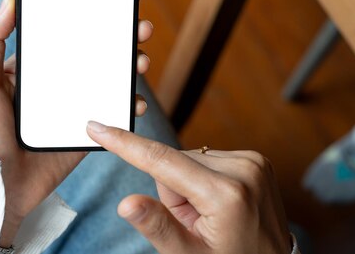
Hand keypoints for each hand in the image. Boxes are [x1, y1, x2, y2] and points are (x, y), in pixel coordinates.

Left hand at [0, 0, 152, 246]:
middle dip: (119, 37)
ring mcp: (71, 107)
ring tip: (141, 60)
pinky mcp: (83, 131)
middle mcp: (54, 84)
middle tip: (139, 26)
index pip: (61, 34)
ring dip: (129, 66)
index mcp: (30, 68)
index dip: (84, 16)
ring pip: (106, 80)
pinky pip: (111, 113)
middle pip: (92, 53)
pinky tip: (135, 100)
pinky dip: (127, 105)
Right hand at [86, 123, 291, 253]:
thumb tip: (126, 204)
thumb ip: (157, 227)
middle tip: (194, 222)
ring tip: (210, 215)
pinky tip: (220, 203)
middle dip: (172, 189)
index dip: (125, 144)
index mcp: (226, 194)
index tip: (98, 128)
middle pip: (174, 162)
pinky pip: (207, 159)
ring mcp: (253, 162)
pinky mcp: (255, 159)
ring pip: (189, 159)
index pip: (161, 161)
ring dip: (189, 184)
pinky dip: (205, 179)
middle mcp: (243, 169)